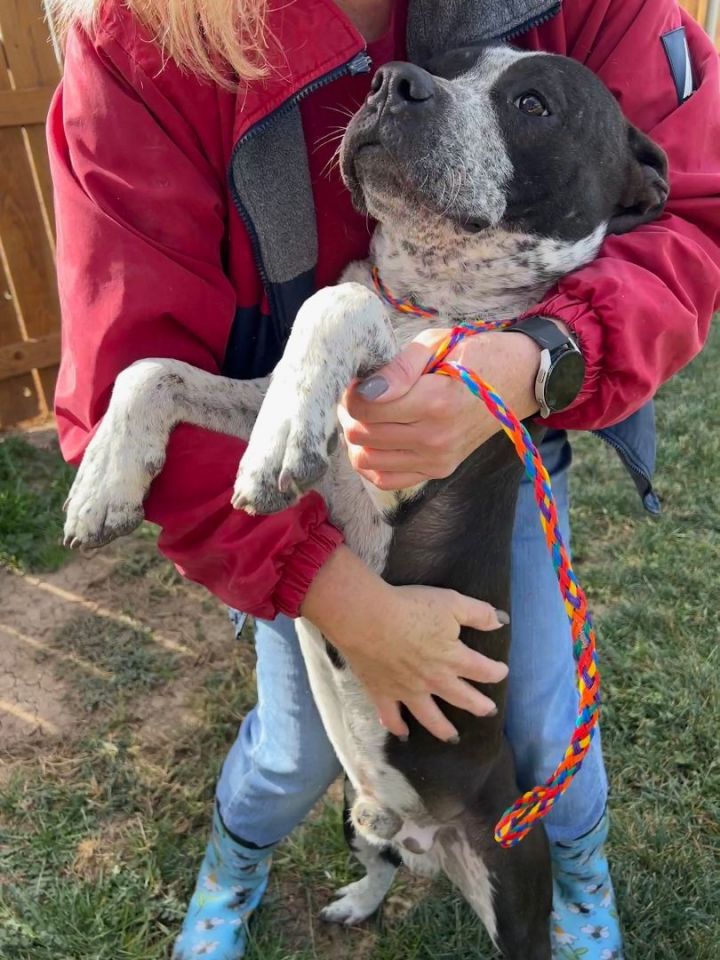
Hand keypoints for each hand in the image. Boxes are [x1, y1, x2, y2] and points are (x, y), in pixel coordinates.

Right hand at [301, 546, 508, 740]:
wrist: (366, 618)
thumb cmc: (410, 606)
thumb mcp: (451, 602)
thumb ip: (479, 613)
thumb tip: (502, 621)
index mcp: (453, 658)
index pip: (482, 670)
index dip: (496, 672)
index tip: (502, 671)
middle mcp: (434, 680)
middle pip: (462, 698)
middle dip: (479, 705)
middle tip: (489, 711)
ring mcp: (408, 691)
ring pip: (431, 718)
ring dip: (444, 729)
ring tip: (453, 737)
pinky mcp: (382, 693)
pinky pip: (391, 716)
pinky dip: (397, 727)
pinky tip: (402, 734)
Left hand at [339, 327, 541, 489]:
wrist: (517, 379)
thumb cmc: (474, 354)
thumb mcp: (436, 344)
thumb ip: (399, 367)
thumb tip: (365, 390)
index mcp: (435, 401)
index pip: (366, 408)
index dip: (352, 392)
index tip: (359, 381)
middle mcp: (435, 437)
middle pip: (362, 435)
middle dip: (351, 414)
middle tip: (359, 396)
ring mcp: (437, 458)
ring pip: (367, 460)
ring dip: (358, 438)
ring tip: (367, 416)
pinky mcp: (439, 470)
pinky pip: (386, 479)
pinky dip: (372, 462)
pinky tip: (377, 440)